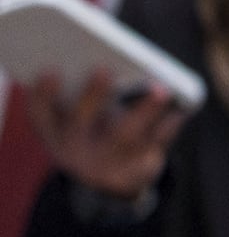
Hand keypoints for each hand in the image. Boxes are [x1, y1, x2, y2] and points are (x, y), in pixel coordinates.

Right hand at [32, 72, 186, 201]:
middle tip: (103, 70)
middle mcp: (74, 152)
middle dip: (92, 97)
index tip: (49, 70)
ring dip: (143, 110)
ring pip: (124, 135)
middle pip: (79, 124)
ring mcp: (104, 164)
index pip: (40, 116)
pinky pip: (154, 145)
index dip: (42, 95)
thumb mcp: (79, 120)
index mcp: (55, 135)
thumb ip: (80, 95)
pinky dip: (169, 125)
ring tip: (161, 89)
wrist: (108, 186)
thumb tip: (97, 50)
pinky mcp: (135, 172)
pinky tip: (180, 109)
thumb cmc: (94, 135)